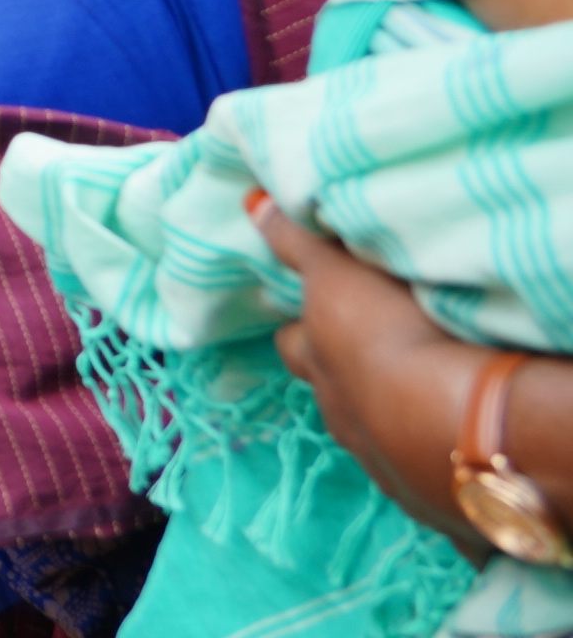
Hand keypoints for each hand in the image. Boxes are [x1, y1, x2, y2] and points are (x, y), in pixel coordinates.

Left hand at [254, 193, 482, 543]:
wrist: (446, 421)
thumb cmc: (386, 334)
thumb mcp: (338, 275)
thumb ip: (297, 243)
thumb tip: (249, 204)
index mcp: (319, 362)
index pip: (295, 344)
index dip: (305, 331)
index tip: (317, 320)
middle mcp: (341, 416)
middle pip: (327, 396)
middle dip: (340, 380)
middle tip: (369, 363)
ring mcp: (383, 461)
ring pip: (372, 440)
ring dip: (387, 422)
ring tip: (418, 407)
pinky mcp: (429, 498)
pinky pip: (423, 483)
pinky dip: (430, 467)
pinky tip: (452, 458)